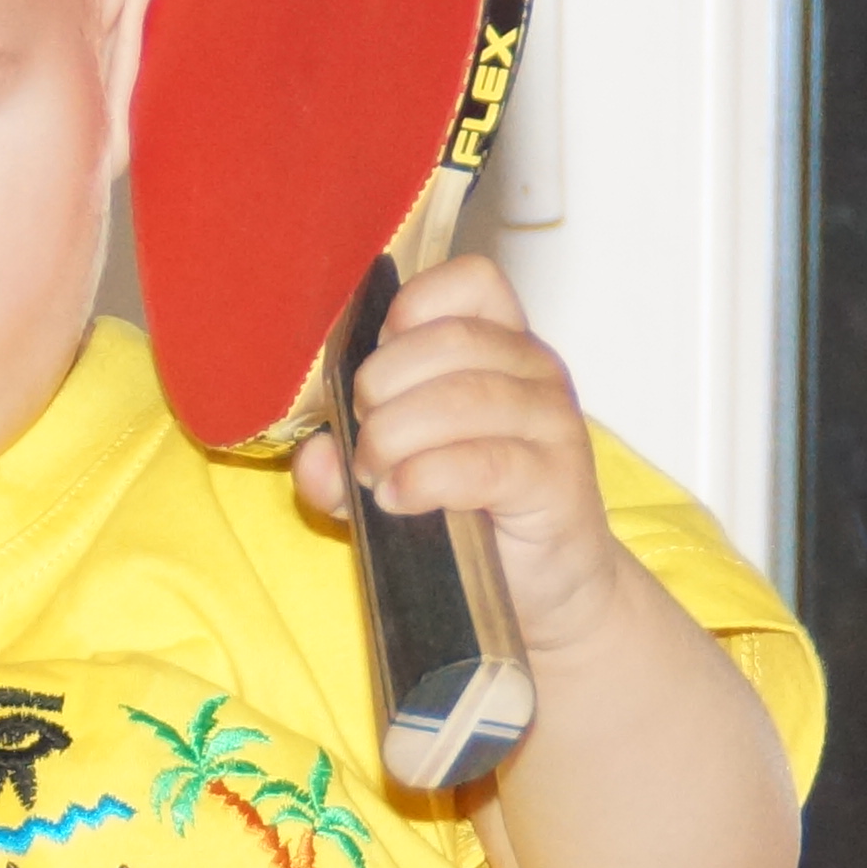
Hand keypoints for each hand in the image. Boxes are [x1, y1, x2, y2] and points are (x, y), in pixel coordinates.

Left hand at [285, 258, 640, 654]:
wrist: (544, 586)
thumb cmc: (470, 513)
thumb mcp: (392, 474)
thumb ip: (344, 460)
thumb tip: (311, 458)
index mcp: (499, 344)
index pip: (469, 281)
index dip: (409, 311)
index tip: (375, 368)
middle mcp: (534, 368)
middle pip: (448, 340)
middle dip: (381, 387)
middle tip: (362, 442)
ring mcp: (551, 422)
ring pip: (464, 397)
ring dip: (397, 437)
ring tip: (376, 476)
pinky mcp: (555, 480)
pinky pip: (484, 462)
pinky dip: (426, 478)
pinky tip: (400, 499)